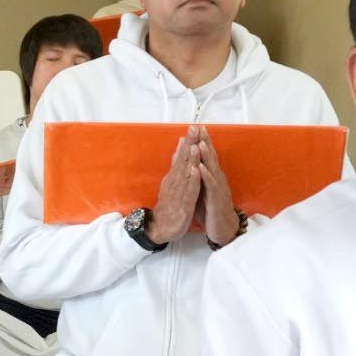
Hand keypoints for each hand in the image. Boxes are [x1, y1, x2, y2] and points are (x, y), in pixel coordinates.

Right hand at [148, 127, 203, 245]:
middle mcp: (174, 182)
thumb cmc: (169, 204)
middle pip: (182, 161)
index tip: (193, 127)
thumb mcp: (172, 182)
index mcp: (174, 177)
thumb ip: (177, 164)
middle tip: (194, 129)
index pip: (181, 156)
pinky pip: (188, 191)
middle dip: (189, 145)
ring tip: (195, 146)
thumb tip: (180, 146)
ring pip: (185, 174)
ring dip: (190, 160)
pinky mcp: (182, 204)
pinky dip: (191, 180)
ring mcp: (178, 193)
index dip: (188, 142)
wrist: (160, 227)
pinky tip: (195, 171)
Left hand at [194, 130, 239, 245]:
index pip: (207, 156)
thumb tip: (191, 162)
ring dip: (206, 155)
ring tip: (200, 143)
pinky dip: (206, 176)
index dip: (202, 141)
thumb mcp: (201, 189)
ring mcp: (218, 188)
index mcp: (212, 176)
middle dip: (205, 142)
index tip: (196, 127)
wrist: (222, 229)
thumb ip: (197, 175)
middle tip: (200, 127)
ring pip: (212, 169)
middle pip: (211, 157)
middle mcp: (217, 179)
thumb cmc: (211, 209)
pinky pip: (211, 186)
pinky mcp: (216, 199)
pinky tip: (200, 167)